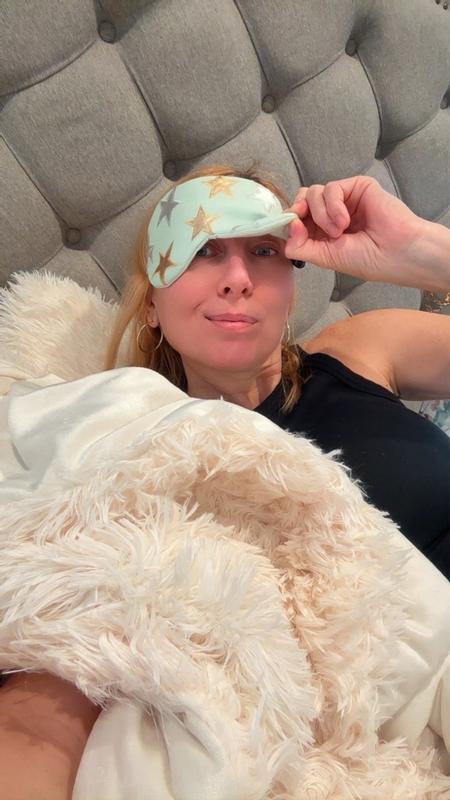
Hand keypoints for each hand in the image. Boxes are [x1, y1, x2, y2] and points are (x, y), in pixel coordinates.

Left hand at [284, 175, 424, 283]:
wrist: (396, 252)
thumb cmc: (367, 259)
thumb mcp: (325, 257)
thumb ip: (301, 246)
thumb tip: (288, 225)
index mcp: (322, 231)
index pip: (296, 217)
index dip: (289, 220)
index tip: (291, 229)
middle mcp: (331, 213)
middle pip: (301, 199)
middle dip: (298, 212)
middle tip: (305, 226)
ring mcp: (344, 199)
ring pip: (312, 193)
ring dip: (321, 215)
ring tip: (339, 232)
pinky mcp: (356, 186)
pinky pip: (331, 189)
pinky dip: (333, 207)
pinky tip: (345, 221)